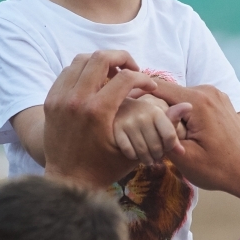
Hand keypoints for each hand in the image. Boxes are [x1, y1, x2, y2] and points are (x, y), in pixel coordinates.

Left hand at [42, 50, 159, 188]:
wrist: (67, 181)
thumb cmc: (103, 168)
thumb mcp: (135, 150)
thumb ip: (162, 126)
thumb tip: (188, 106)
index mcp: (98, 111)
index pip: (125, 77)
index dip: (143, 78)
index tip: (150, 86)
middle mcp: (77, 100)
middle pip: (101, 58)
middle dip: (122, 58)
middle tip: (132, 70)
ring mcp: (61, 99)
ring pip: (81, 60)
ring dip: (101, 62)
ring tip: (114, 75)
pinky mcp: (51, 101)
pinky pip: (67, 72)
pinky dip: (83, 71)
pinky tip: (96, 84)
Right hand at [113, 95, 192, 164]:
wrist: (118, 112)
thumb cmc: (146, 118)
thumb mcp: (163, 117)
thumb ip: (175, 118)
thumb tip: (188, 106)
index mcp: (157, 109)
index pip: (169, 136)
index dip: (170, 146)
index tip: (167, 146)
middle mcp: (142, 113)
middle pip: (156, 146)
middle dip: (159, 154)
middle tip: (157, 154)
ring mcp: (127, 121)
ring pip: (142, 151)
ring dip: (147, 159)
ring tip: (148, 158)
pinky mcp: (115, 128)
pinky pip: (129, 151)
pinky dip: (133, 156)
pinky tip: (135, 153)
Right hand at [149, 81, 239, 212]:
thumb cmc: (218, 168)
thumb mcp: (184, 156)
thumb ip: (164, 132)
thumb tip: (147, 115)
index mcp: (197, 101)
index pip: (158, 87)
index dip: (139, 94)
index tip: (126, 103)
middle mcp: (208, 91)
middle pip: (170, 93)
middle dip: (159, 110)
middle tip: (153, 131)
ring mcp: (217, 94)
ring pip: (182, 98)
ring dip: (173, 113)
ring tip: (172, 135)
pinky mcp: (221, 101)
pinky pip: (195, 102)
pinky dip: (187, 114)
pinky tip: (188, 133)